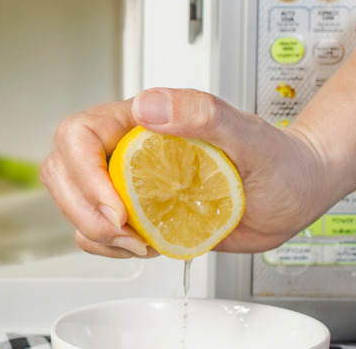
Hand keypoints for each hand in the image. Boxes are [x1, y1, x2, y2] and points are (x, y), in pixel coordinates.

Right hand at [40, 88, 327, 257]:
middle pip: (62, 170)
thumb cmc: (276, 159)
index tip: (118, 206)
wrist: (292, 192)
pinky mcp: (132, 212)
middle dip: (84, 209)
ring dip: (95, 232)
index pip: (79, 135)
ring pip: (71, 203)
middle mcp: (123, 148)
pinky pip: (93, 231)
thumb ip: (201, 114)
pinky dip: (108, 247)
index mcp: (140, 120)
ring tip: (142, 240)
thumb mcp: (248, 134)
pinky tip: (145, 243)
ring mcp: (124, 182)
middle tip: (126, 230)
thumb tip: (148, 108)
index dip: (85, 173)